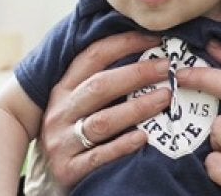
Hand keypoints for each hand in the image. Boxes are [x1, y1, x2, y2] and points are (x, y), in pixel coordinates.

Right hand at [37, 32, 170, 189]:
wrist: (52, 181)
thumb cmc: (77, 133)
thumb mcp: (80, 104)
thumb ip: (104, 83)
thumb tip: (149, 57)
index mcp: (62, 89)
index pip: (93, 56)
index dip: (125, 44)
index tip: (156, 40)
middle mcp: (59, 112)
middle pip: (99, 86)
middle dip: (137, 73)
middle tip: (168, 68)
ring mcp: (61, 142)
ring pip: (102, 121)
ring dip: (137, 108)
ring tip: (165, 98)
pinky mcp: (68, 170)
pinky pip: (99, 156)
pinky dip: (122, 145)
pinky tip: (144, 136)